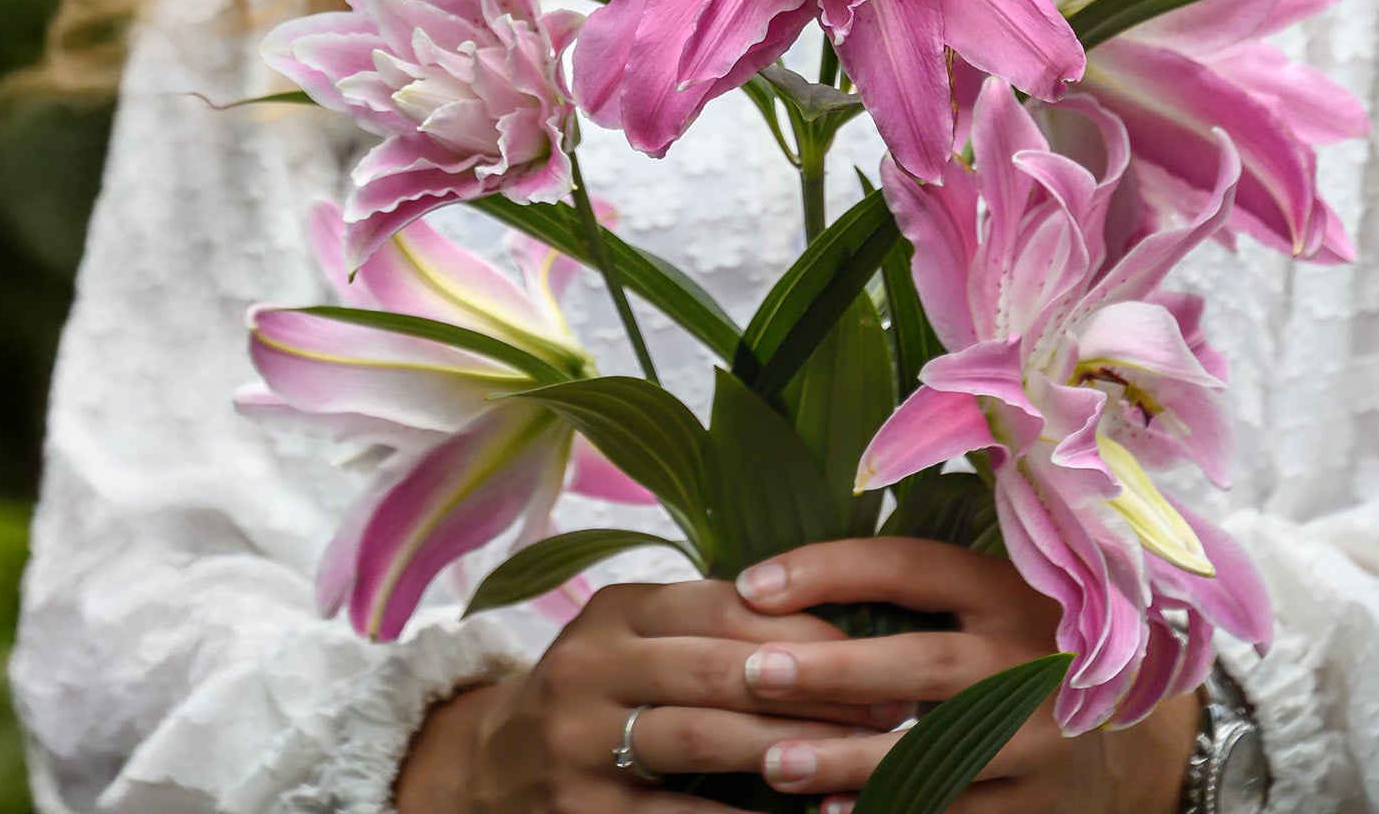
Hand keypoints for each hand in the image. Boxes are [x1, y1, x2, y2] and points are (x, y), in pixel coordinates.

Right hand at [394, 575, 901, 813]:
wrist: (489, 773)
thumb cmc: (596, 693)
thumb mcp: (634, 640)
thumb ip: (708, 625)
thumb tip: (832, 619)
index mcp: (615, 610)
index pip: (722, 605)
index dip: (804, 625)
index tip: (877, 644)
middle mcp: (591, 666)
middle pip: (719, 670)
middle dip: (813, 688)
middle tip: (890, 705)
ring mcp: (579, 744)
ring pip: (702, 740)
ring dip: (790, 750)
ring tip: (858, 759)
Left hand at [732, 538, 1202, 813]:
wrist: (1117, 712)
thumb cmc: (1014, 635)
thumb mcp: (982, 590)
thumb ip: (907, 586)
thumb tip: (782, 584)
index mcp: (1005, 587)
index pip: (911, 566)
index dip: (830, 569)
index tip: (753, 584)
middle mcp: (1028, 656)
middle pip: (923, 661)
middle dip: (833, 670)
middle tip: (753, 673)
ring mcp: (1038, 734)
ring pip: (935, 750)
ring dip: (847, 759)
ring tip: (775, 759)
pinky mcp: (1036, 800)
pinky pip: (956, 812)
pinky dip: (891, 812)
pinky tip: (830, 813)